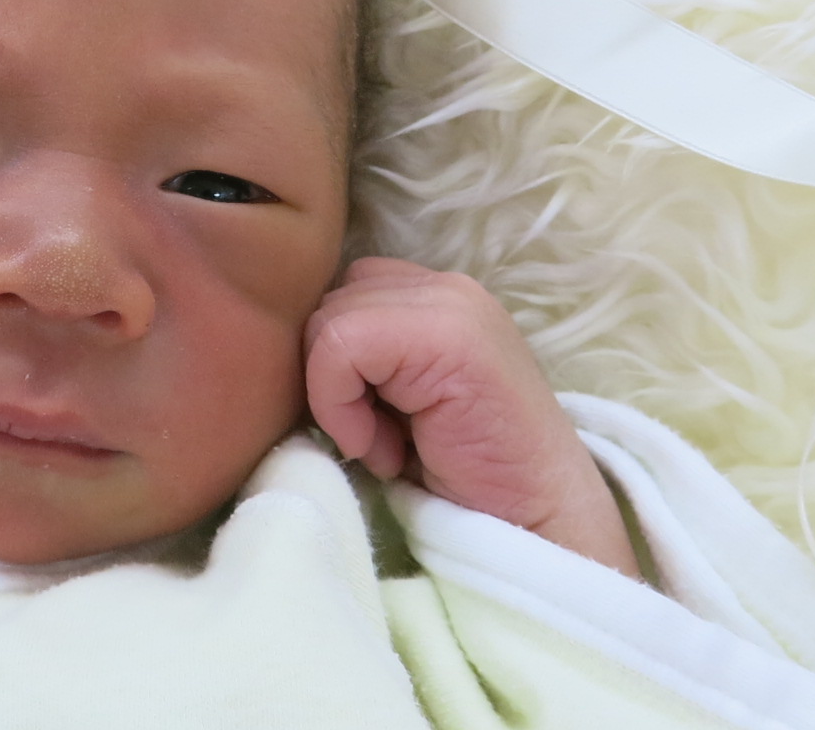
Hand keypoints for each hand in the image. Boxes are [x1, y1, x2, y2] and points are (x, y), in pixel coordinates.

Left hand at [304, 258, 638, 579]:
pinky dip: (341, 405)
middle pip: (324, 303)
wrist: (535, 529)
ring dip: (339, 397)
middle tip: (381, 439)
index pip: (336, 294)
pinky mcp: (449, 333)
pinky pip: (339, 344)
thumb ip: (360, 360)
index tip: (371, 424)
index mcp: (432, 296)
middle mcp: (444, 285)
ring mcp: (452, 302)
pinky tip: (385, 449)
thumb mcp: (396, 406)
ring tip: (391, 444)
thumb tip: (278, 353)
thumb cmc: (460, 481)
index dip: (333, 365)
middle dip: (332, 380)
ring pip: (326, 321)